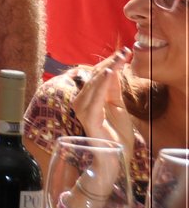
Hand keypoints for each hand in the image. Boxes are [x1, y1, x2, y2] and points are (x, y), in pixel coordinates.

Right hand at [72, 48, 136, 165]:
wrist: (116, 156)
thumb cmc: (117, 134)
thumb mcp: (117, 106)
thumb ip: (113, 89)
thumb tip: (113, 68)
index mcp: (88, 99)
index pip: (98, 76)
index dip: (110, 63)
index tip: (124, 52)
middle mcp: (82, 102)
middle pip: (95, 77)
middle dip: (110, 62)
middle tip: (125, 51)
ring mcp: (83, 109)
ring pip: (94, 84)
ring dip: (107, 69)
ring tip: (119, 58)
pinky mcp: (89, 117)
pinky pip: (95, 97)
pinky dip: (102, 83)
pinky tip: (109, 73)